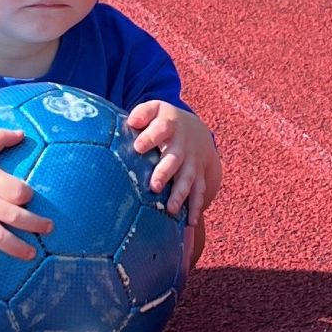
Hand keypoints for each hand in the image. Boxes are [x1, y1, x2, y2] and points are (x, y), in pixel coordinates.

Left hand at [126, 102, 221, 223]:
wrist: (197, 130)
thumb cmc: (165, 121)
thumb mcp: (156, 109)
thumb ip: (143, 112)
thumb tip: (131, 121)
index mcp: (170, 126)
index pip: (162, 128)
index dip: (151, 137)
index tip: (138, 147)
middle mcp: (183, 146)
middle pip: (175, 158)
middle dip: (165, 172)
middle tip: (154, 186)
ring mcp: (192, 162)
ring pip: (188, 179)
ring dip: (180, 194)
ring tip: (170, 209)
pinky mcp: (199, 176)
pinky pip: (199, 193)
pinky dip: (195, 208)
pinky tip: (188, 222)